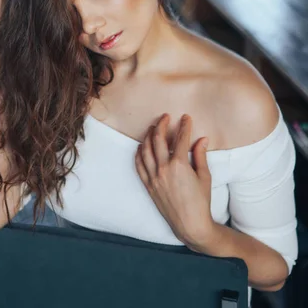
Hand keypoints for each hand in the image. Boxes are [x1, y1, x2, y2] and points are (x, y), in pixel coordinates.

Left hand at [135, 113, 214, 249]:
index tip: (186, 117)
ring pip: (146, 150)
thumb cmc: (201, 202)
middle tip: (165, 117)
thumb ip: (200, 155)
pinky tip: (141, 146)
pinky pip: (139, 165)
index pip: (181, 138)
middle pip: (158, 139)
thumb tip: (202, 139)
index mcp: (179, 165)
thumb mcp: (204, 177)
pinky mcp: (149, 185)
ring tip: (152, 128)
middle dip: (161, 124)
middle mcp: (163, 168)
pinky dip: (139, 153)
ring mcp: (154, 177)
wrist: (191, 225)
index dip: (184, 125)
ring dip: (148, 136)